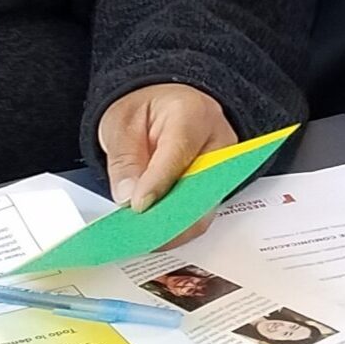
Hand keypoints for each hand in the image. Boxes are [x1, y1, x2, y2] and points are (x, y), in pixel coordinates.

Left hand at [97, 83, 234, 238]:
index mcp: (193, 113)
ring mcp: (223, 166)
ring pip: (205, 207)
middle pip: (202, 187)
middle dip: (170, 216)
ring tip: (143, 238)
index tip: (138, 206)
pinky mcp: (218, 186)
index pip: (179, 152)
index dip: (158, 183)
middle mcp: (218, 140)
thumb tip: (128, 198)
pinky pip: (201, 213)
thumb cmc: (145, 110)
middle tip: (139, 234)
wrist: (163, 105)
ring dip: (174, 227)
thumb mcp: (121, 123)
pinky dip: (178, 226)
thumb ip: (124, 159)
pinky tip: (155, 233)